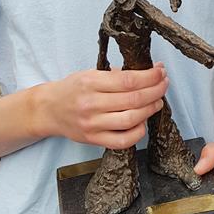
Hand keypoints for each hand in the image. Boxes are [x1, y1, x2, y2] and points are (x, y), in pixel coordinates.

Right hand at [31, 64, 168, 148]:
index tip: (161, 72)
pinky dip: (138, 132)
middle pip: (134, 99)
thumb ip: (115, 75)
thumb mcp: (90, 74)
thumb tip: (146, 74)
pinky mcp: (94, 139)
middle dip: (156, 90)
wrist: (48, 110)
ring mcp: (92, 125)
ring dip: (151, 109)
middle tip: (164, 84)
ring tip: (157, 101)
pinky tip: (143, 122)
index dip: (150, 77)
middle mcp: (91, 104)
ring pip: (132, 120)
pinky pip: (123, 141)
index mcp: (91, 83)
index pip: (129, 80)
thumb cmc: (71, 89)